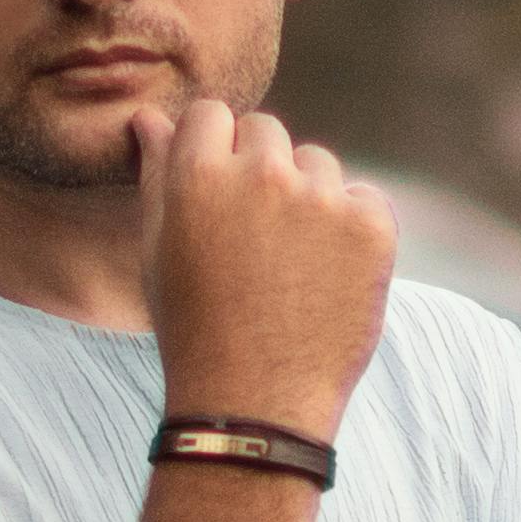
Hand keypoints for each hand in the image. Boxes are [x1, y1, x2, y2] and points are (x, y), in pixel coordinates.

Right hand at [135, 96, 393, 442]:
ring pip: (317, 164)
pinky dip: (352, 230)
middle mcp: (261, 174)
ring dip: (307, 197)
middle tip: (255, 241)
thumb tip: (149, 118)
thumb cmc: (194, 330)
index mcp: (197, 174)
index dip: (214, 152)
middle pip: (267, 131)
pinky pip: (363, 199)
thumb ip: (157, 175)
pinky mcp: (370, 226)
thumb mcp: (159, 252)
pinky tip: (327, 279)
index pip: (212, 115)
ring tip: (290, 267)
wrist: (255, 406)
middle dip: (260, 170)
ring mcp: (320, 199)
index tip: (220, 197)